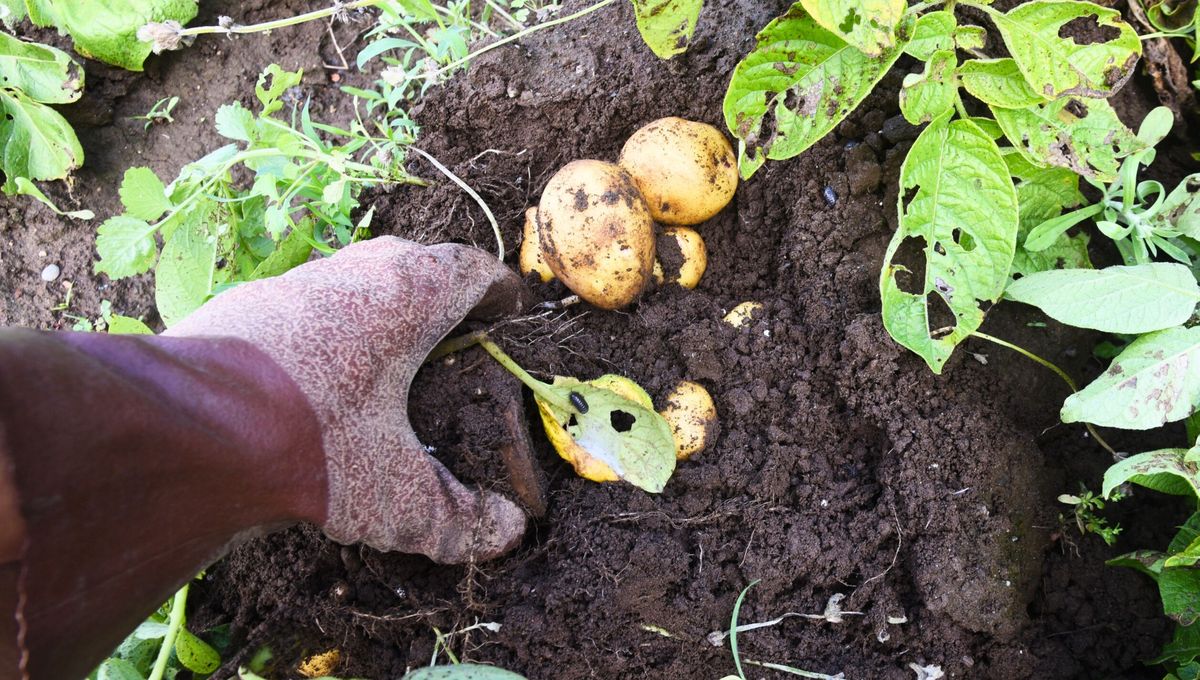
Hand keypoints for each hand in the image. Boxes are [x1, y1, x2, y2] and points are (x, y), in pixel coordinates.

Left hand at [167, 237, 528, 562]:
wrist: (182, 432)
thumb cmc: (313, 446)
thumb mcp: (396, 495)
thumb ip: (459, 517)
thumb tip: (506, 532)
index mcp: (410, 293)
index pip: (475, 271)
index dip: (501, 292)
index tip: (512, 312)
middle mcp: (356, 271)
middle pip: (418, 264)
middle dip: (444, 298)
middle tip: (459, 339)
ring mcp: (296, 282)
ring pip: (356, 280)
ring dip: (382, 310)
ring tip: (393, 361)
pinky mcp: (245, 305)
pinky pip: (309, 307)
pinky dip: (330, 332)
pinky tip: (322, 381)